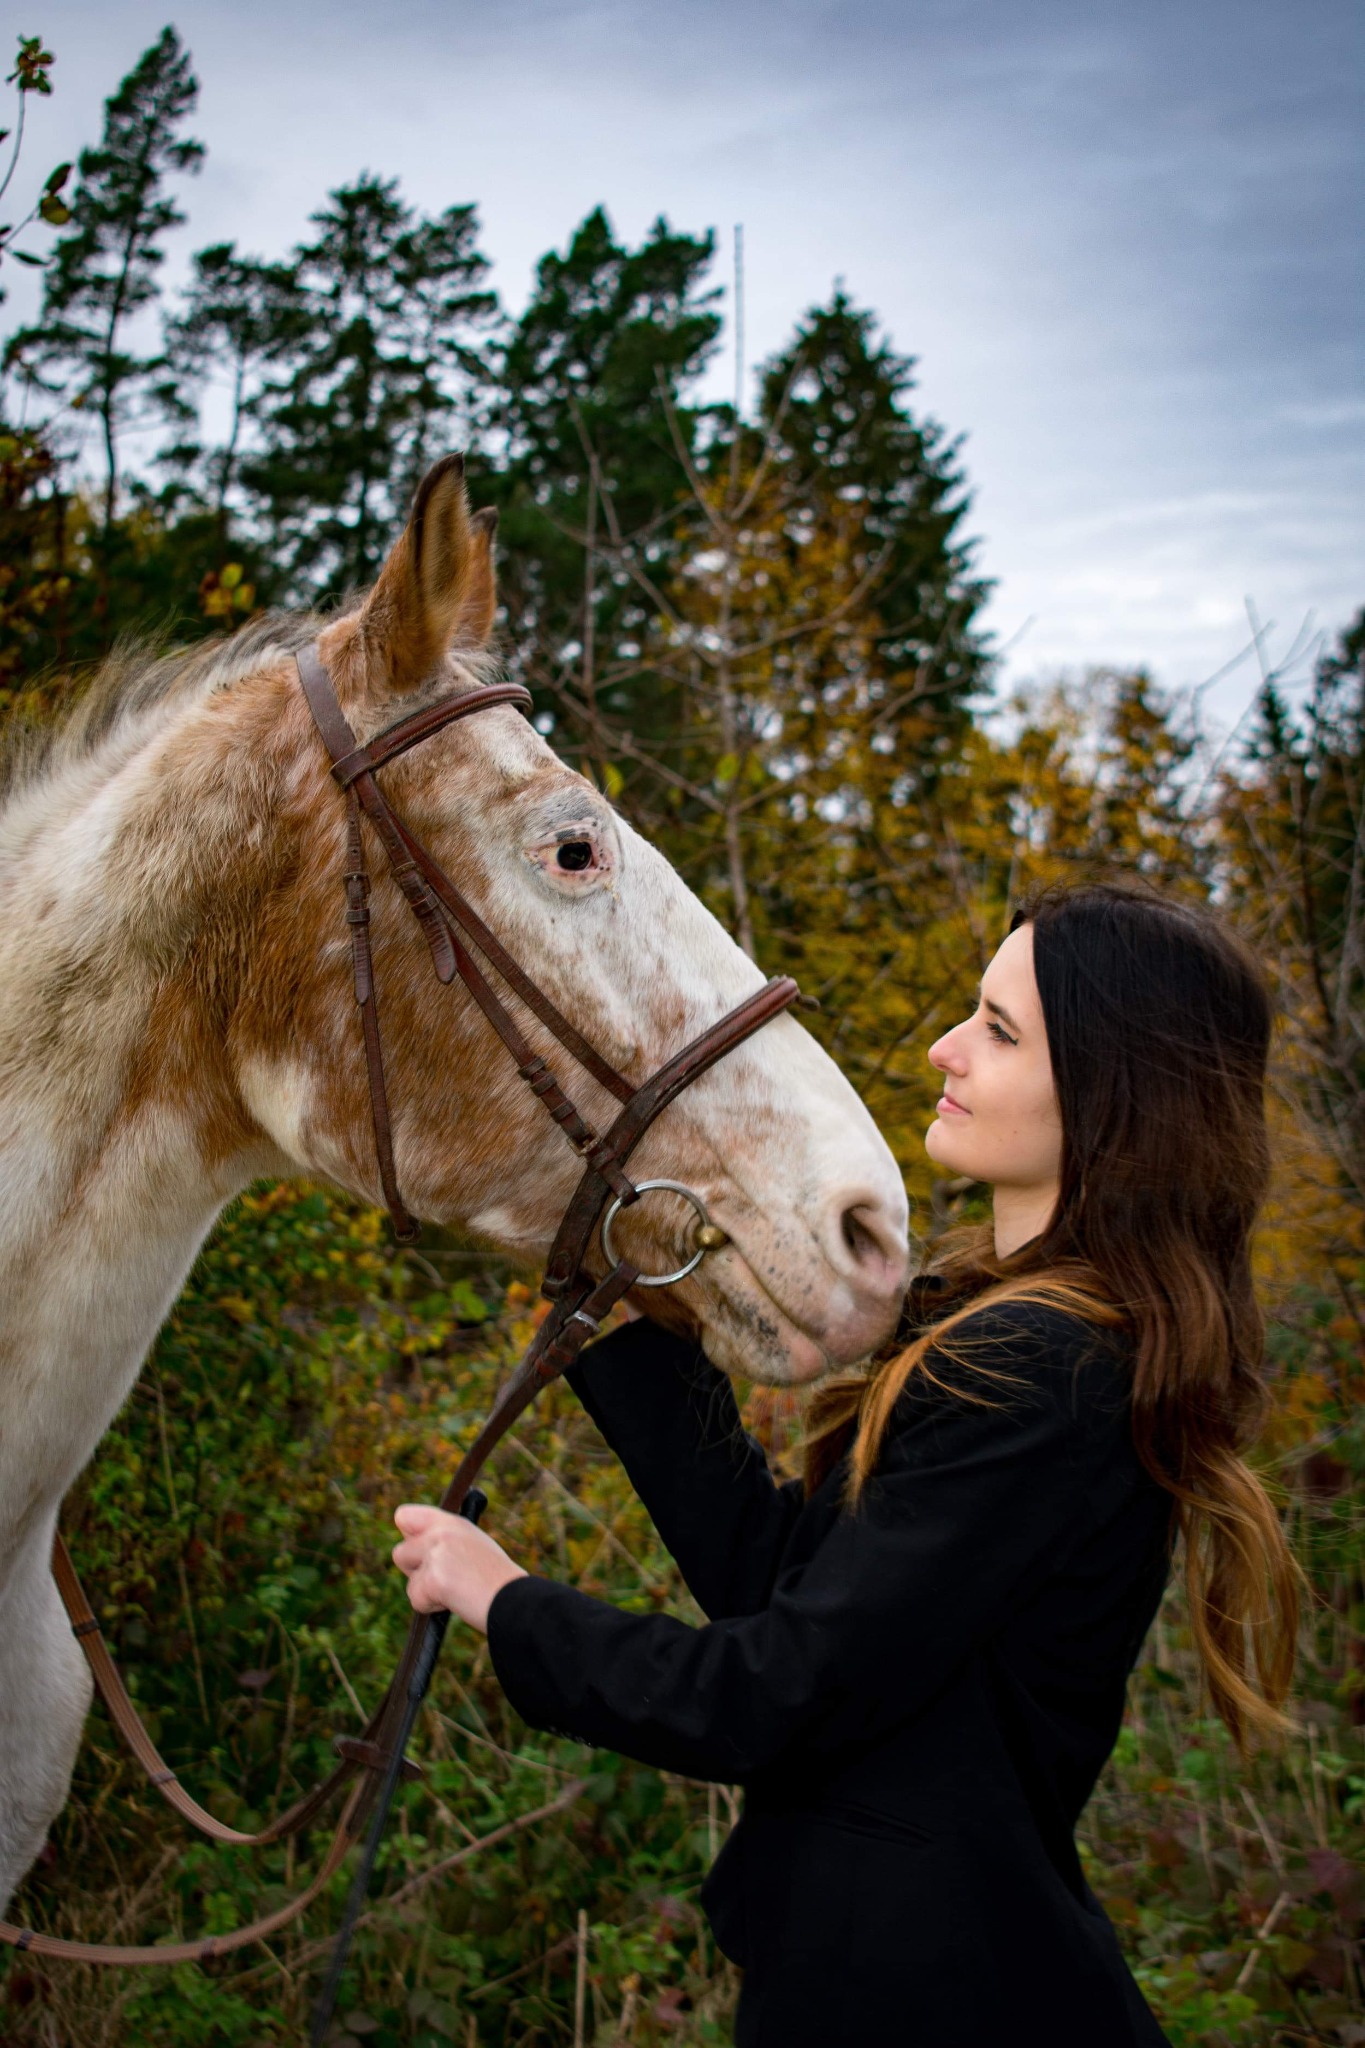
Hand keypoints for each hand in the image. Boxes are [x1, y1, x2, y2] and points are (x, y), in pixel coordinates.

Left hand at [392, 1503, 526, 1632]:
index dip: (408, 1536)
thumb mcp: (474, 1545)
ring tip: (456, 1591)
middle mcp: (442, 1533)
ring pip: (409, 1580)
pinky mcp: (434, 1579)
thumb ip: (445, 1540)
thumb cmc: (498, 1579)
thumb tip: (412, 1539)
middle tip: (442, 1579)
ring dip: (425, 1591)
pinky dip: (432, 1608)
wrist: (515, 1600)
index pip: (404, 1516)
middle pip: (400, 1553)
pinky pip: (416, 1599)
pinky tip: (457, 1601)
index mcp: (452, 1522)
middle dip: (414, 1571)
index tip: (419, 1551)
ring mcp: (437, 1554)